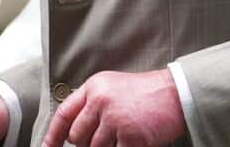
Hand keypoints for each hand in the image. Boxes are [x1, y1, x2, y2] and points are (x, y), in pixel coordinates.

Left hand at [43, 69, 185, 146]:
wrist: (176, 94)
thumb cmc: (145, 93)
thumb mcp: (112, 87)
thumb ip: (91, 103)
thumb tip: (73, 132)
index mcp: (94, 88)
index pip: (64, 114)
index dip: (53, 135)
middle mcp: (101, 102)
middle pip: (77, 137)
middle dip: (86, 143)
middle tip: (106, 137)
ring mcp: (115, 120)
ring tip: (122, 135)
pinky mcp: (131, 137)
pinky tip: (131, 142)